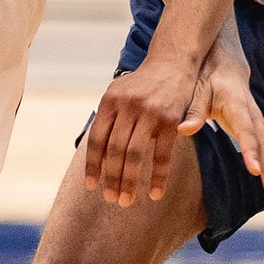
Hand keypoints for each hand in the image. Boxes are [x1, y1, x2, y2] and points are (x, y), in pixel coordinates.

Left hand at [82, 58, 197, 205]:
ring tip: (125, 200)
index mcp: (110, 100)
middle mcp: (127, 106)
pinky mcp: (170, 120)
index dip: (92, 165)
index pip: (96, 139)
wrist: (173, 62)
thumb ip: (108, 118)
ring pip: (134, 154)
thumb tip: (95, 154)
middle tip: (110, 199)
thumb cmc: (143, 84)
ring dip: (129, 181)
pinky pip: (161, 154)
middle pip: (114, 150)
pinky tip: (154, 193)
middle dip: (111, 178)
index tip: (90, 186)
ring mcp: (149, 112)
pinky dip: (158, 176)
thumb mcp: (119, 92)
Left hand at [188, 42, 263, 209]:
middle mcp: (253, 117)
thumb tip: (183, 130)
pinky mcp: (259, 133)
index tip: (254, 170)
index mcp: (238, 106)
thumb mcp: (197, 89)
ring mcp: (259, 126)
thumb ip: (193, 110)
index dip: (250, 150)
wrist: (224, 62)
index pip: (246, 131)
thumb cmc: (207, 77)